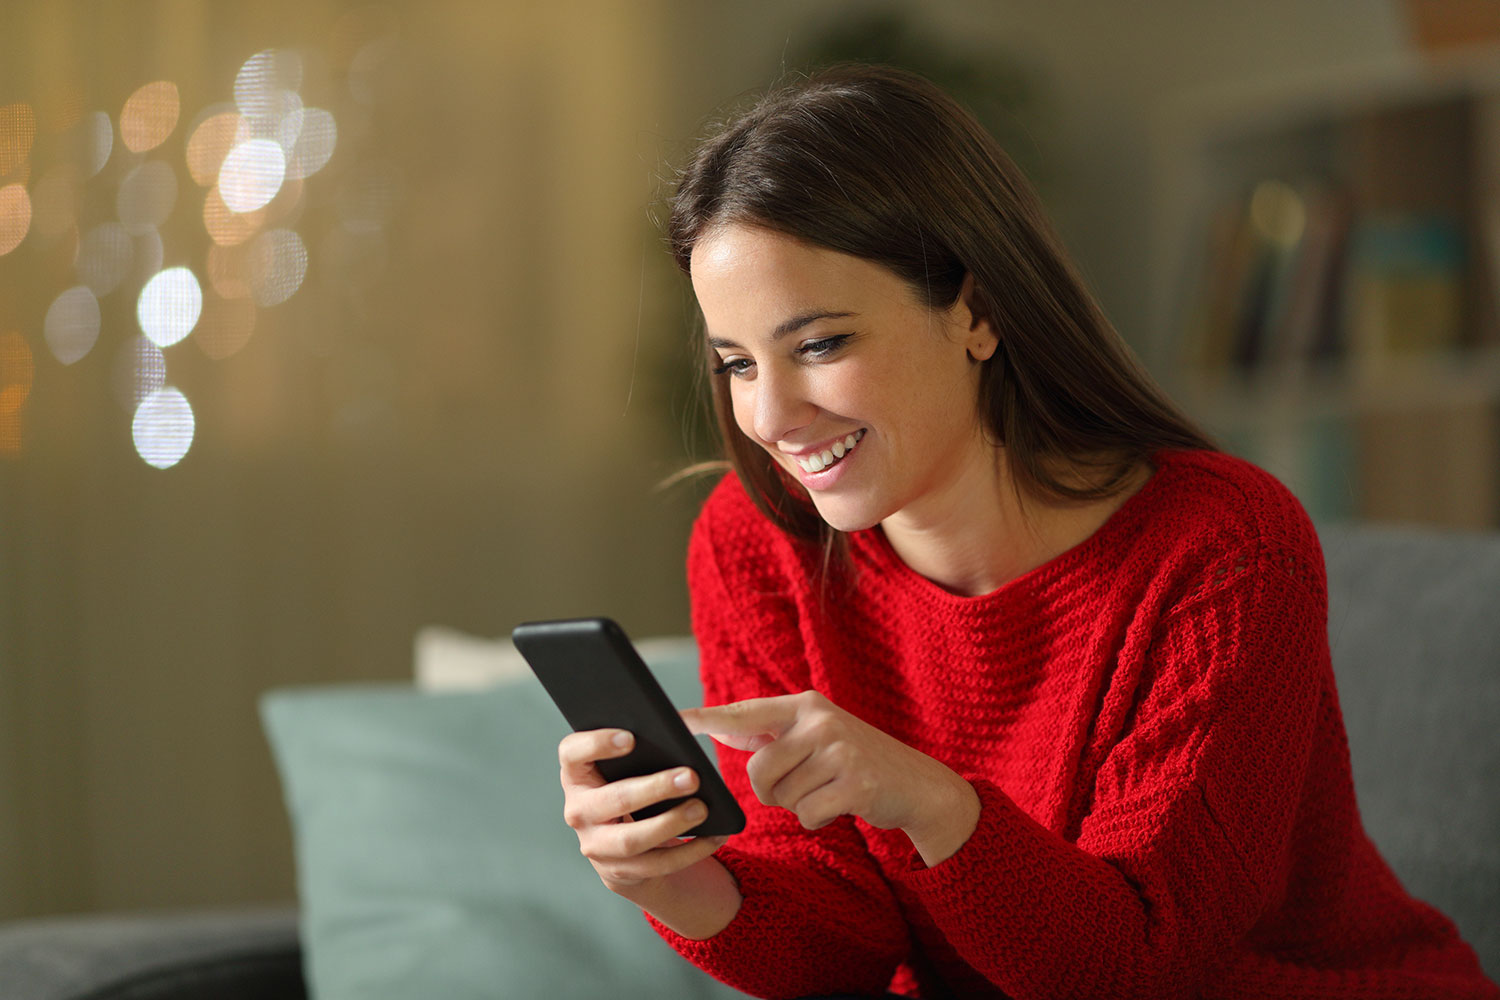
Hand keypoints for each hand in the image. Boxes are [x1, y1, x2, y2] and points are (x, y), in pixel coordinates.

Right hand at [557, 729, 728, 897]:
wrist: (620, 843)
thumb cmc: (628, 786)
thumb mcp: (625, 768)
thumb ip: (640, 751)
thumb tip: (678, 738)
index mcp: (576, 775)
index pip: (572, 753)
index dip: (596, 743)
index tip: (631, 737)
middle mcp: (578, 811)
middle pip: (613, 799)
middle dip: (655, 788)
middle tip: (691, 777)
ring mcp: (595, 845)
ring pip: (631, 840)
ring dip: (671, 824)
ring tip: (702, 809)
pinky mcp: (618, 871)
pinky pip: (656, 865)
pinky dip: (689, 851)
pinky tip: (713, 835)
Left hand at [682, 691, 979, 864]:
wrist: (918, 784)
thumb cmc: (857, 760)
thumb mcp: (817, 736)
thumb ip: (771, 732)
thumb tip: (718, 726)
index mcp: (806, 705)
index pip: (746, 712)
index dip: (709, 718)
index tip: (676, 719)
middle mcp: (821, 721)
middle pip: (760, 771)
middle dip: (775, 790)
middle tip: (808, 783)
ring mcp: (841, 751)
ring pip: (783, 797)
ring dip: (801, 804)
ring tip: (831, 789)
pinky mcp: (855, 784)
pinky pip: (808, 814)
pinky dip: (819, 818)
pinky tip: (843, 804)